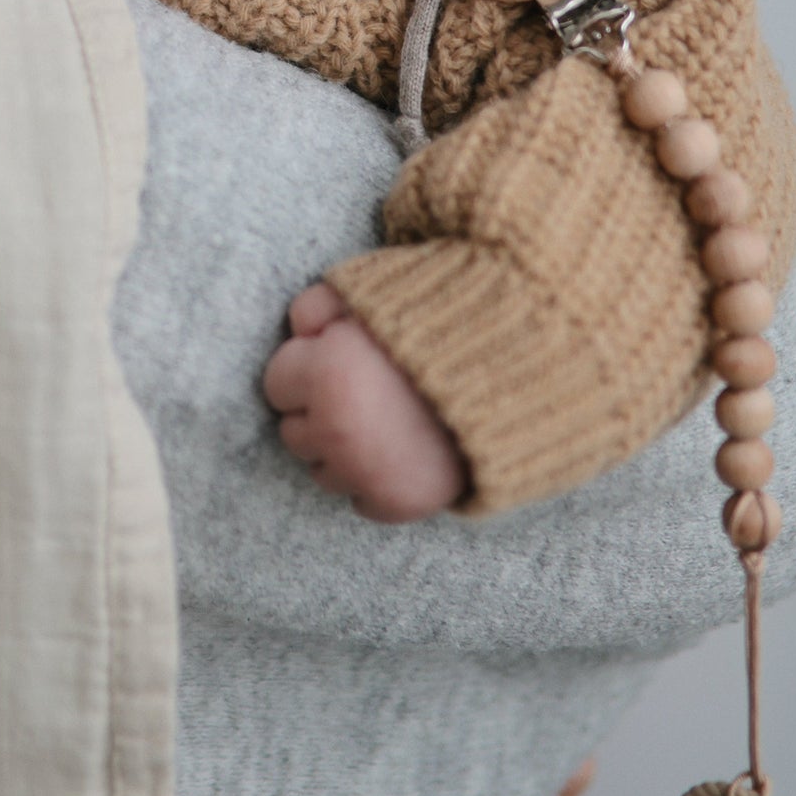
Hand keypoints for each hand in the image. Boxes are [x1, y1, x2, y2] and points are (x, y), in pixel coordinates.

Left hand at [262, 282, 468, 521]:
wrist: (519, 369)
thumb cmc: (440, 322)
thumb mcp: (373, 292)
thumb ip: (320, 303)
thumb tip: (297, 329)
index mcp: (325, 374)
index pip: (276, 385)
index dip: (309, 368)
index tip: (339, 361)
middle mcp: (337, 431)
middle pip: (294, 433)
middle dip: (321, 411)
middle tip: (368, 392)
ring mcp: (366, 473)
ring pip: (322, 472)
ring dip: (345, 451)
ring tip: (389, 421)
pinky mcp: (398, 503)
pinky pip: (362, 503)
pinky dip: (378, 483)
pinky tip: (405, 452)